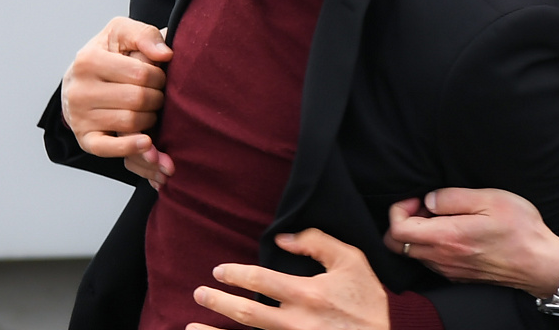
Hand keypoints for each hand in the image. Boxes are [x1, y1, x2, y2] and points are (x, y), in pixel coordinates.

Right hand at [61, 17, 174, 185]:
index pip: (141, 73)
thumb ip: (145, 35)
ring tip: (150, 109)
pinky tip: (147, 142)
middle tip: (157, 94)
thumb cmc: (107, 54)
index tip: (158, 75)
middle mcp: (79, 90)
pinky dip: (129, 147)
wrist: (80, 80)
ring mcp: (79, 116)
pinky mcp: (85, 138)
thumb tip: (165, 54)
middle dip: (157, 97)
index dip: (159, 75)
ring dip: (150, 118)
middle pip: (138, 99)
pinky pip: (108, 148)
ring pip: (131, 122)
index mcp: (88, 60)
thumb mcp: (122, 33)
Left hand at [189, 229, 388, 329]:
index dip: (236, 273)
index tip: (220, 270)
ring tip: (191, 325)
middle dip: (218, 303)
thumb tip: (283, 238)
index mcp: (307, 294)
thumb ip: (317, 243)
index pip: (261, 280)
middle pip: (247, 312)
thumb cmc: (368, 300)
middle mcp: (296, 322)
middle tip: (199, 294)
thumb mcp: (351, 260)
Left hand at [385, 188, 558, 298]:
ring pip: (414, 254)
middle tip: (426, 205)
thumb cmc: (520, 228)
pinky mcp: (459, 276)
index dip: (399, 209)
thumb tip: (429, 199)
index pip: (397, 231)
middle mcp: (442, 259)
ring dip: (418, 233)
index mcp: (446, 238)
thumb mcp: (489, 199)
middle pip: (397, 246)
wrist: (541, 263)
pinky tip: (454, 230)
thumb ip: (453, 197)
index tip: (418, 198)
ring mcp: (449, 270)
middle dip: (404, 220)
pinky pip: (431, 261)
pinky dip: (431, 244)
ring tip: (444, 215)